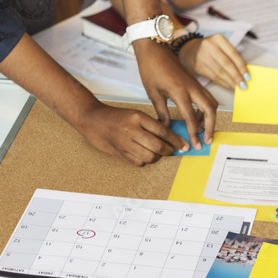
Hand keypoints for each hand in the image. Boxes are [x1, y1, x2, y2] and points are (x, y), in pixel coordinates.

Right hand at [73, 101, 187, 165]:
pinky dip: (146, 161)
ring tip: (159, 153)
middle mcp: (131, 130)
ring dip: (158, 157)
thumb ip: (152, 125)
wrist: (93, 120)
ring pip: (150, 157)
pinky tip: (145, 155)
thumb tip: (171, 137)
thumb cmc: (116, 117)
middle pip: (158, 146)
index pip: (163, 131)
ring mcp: (125, 143)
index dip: (176, 140)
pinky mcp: (120, 153)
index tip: (184, 145)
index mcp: (138, 117)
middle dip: (169, 151)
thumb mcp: (136, 115)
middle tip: (173, 150)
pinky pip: (139, 162)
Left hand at [133, 40, 216, 150]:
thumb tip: (166, 128)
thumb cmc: (151, 68)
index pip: (191, 118)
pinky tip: (198, 117)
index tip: (195, 145)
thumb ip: (162, 112)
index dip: (193, 133)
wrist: (155, 48)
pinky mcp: (195, 83)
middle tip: (206, 140)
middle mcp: (192, 88)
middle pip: (210, 110)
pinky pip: (207, 98)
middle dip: (211, 127)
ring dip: (210, 118)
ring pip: (212, 104)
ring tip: (202, 130)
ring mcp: (195, 84)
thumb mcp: (153, 93)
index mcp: (179, 92)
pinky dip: (206, 109)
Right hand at [179, 34, 249, 90]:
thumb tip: (244, 72)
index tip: (248, 76)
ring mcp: (202, 55)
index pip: (234, 54)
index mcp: (218, 38)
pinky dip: (223, 83)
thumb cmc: (210, 49)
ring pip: (220, 72)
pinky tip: (228, 85)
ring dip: (230, 82)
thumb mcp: (221, 46)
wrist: (189, 50)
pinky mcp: (197, 66)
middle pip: (226, 64)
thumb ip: (232, 56)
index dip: (242, 67)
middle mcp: (209, 45)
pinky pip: (213, 77)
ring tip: (237, 87)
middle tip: (244, 85)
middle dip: (237, 76)